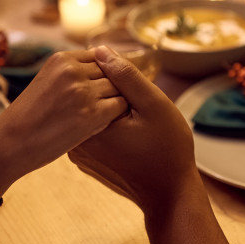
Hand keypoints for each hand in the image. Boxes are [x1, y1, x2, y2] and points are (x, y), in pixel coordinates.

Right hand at [0, 49, 128, 201]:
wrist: (9, 144)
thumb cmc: (28, 117)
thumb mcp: (47, 81)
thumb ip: (72, 73)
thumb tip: (104, 65)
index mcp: (61, 59)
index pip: (100, 56)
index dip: (103, 73)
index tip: (99, 88)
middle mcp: (73, 70)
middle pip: (111, 71)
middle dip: (110, 87)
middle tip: (103, 103)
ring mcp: (83, 91)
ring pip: (118, 88)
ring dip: (114, 101)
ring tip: (102, 114)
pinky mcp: (91, 113)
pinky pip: (120, 106)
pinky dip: (115, 115)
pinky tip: (102, 124)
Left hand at [68, 46, 198, 214]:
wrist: (169, 193)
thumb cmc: (167, 150)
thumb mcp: (153, 105)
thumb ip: (126, 76)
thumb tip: (100, 50)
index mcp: (89, 124)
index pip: (95, 81)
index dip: (124, 82)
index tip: (142, 103)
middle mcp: (76, 139)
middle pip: (90, 97)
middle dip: (116, 95)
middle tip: (141, 118)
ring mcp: (78, 152)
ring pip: (92, 112)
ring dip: (112, 109)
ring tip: (137, 129)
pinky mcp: (85, 159)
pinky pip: (94, 130)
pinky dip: (109, 125)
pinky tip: (130, 138)